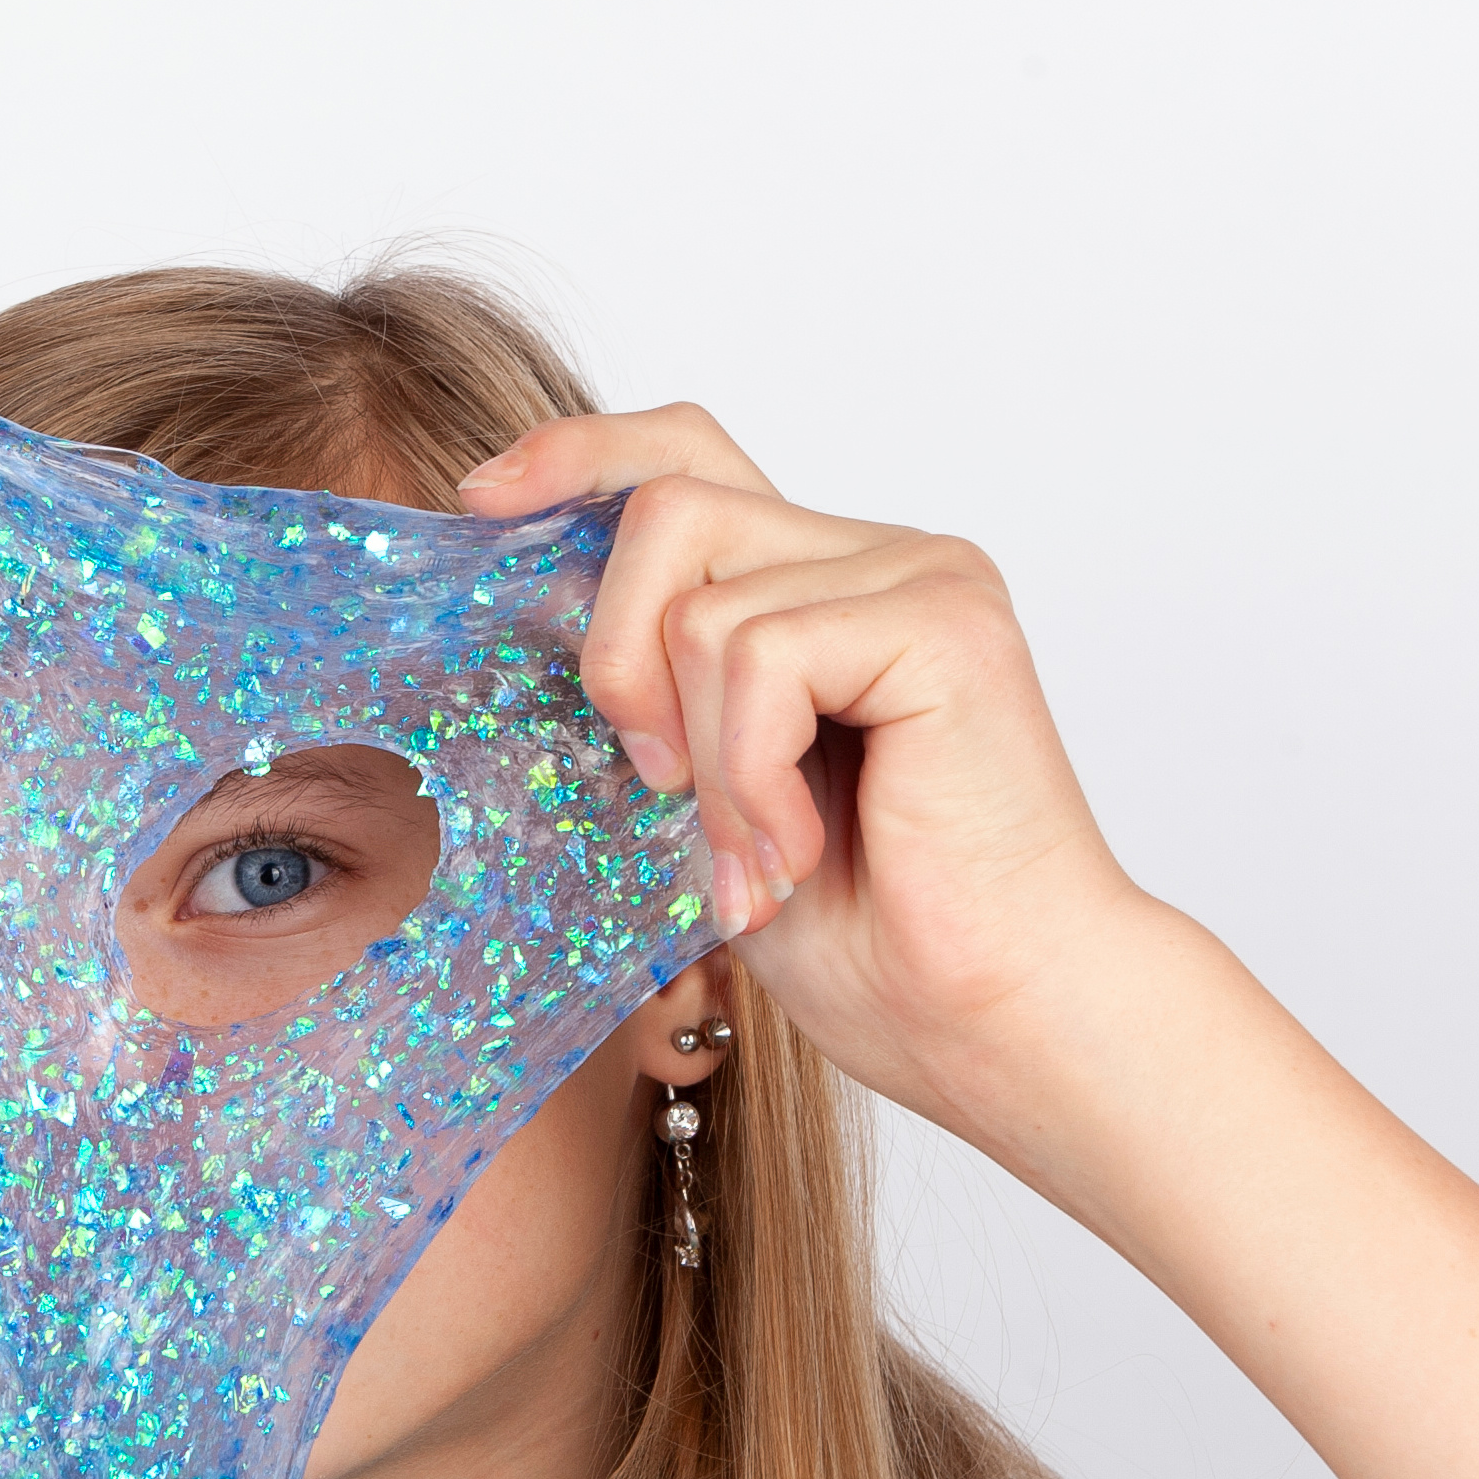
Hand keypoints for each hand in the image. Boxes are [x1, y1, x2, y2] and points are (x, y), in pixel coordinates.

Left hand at [455, 406, 1142, 1133]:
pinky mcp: (942, 618)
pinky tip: (803, 852)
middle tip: (658, 791)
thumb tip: (521, 626)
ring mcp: (920, 576)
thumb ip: (653, 702)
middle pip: (668, 504)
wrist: (997, 1022)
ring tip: (762, 862)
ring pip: (701, 606)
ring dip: (703, 764)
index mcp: (824, 587)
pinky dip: (750, 774)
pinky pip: (760, 654)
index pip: (685, 456)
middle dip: (616, 656)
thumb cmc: (879, 943)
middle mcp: (878, 558)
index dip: (578, 456)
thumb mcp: (708, 804)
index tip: (482, 504)